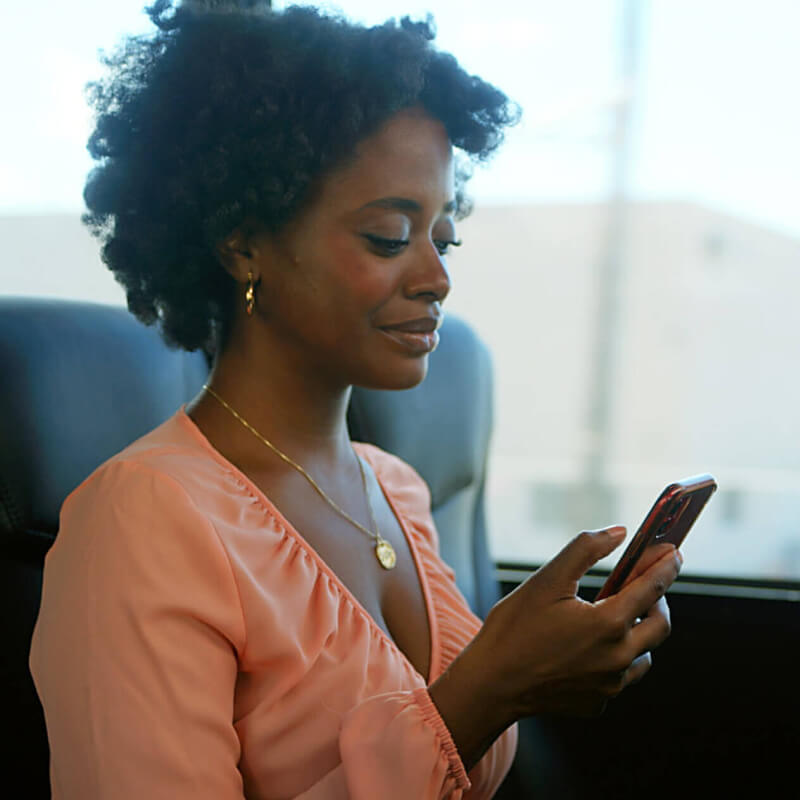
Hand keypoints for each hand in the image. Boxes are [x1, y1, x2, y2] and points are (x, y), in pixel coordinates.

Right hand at [468, 527, 680, 720]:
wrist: (491, 683)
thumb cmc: (515, 628)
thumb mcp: (546, 579)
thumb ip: (585, 549)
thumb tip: (618, 533)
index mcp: (608, 624)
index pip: (652, 588)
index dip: (665, 566)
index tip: (673, 552)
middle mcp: (617, 658)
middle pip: (661, 625)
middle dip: (658, 599)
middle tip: (644, 583)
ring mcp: (609, 685)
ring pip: (643, 654)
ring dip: (638, 632)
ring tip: (615, 615)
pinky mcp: (598, 702)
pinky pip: (620, 676)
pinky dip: (615, 657)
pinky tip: (591, 646)